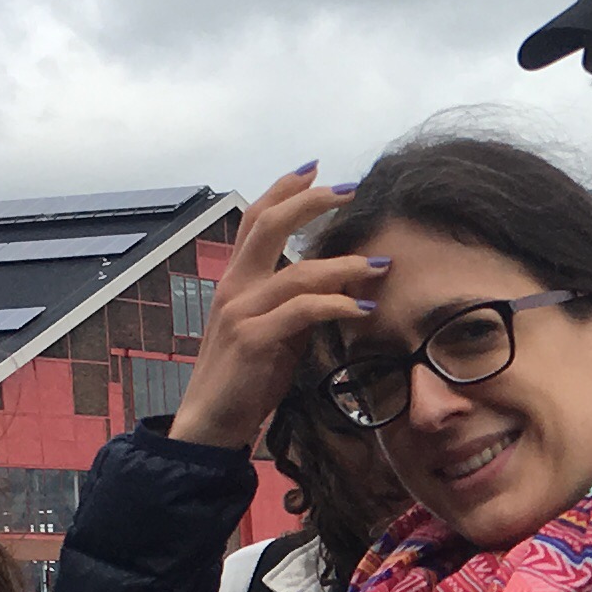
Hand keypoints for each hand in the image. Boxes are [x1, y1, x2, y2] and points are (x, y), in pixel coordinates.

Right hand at [169, 165, 386, 456]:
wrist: (211, 422)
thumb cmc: (245, 379)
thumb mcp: (274, 332)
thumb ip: (297, 305)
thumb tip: (339, 284)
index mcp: (236, 281)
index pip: (256, 220)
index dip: (283, 190)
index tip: (314, 169)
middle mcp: (235, 288)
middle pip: (268, 225)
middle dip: (310, 201)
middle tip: (350, 189)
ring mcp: (241, 312)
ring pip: (296, 271)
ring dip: (345, 267)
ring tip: (380, 267)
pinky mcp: (254, 341)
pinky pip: (302, 311)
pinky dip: (337, 305)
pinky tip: (363, 310)